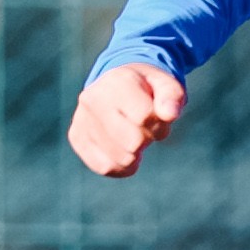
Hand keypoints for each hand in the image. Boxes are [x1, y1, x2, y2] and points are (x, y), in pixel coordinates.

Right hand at [70, 62, 184, 177]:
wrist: (116, 85)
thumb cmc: (147, 89)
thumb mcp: (166, 85)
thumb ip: (172, 97)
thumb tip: (169, 114)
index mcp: (118, 81)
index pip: (145, 117)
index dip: (159, 123)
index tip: (156, 116)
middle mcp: (93, 98)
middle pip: (134, 141)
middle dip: (148, 138)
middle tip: (146, 128)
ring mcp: (81, 118)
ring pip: (121, 158)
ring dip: (136, 154)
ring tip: (134, 136)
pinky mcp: (77, 137)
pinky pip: (105, 167)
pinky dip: (122, 166)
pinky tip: (125, 152)